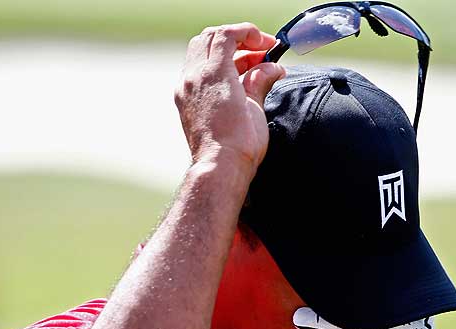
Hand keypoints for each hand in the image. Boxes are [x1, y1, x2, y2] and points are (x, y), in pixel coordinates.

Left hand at [175, 23, 285, 168]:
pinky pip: (195, 71)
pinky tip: (232, 79)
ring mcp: (186, 89)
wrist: (219, 168)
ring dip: (224, 52)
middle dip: (236, 38)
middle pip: (209, 38)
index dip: (248, 33)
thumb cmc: (240, 143)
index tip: (266, 44)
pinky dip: (213, 67)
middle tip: (259, 50)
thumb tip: (272, 67)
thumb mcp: (256, 106)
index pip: (226, 35)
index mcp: (214, 73)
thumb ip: (261, 79)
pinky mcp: (183, 101)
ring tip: (249, 66)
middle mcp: (195, 77)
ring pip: (199, 52)